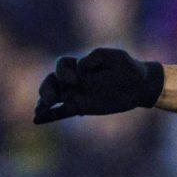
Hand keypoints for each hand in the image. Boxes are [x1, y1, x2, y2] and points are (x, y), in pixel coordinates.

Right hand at [34, 48, 163, 123]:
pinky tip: (37, 120)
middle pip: (51, 81)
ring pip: (53, 97)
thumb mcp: (116, 57)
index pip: (62, 65)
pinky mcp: (81, 107)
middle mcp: (75, 79)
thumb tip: (80, 69)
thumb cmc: (128, 68)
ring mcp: (76, 93)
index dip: (63, 71)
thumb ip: (97, 57)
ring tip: (39, 110)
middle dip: (47, 89)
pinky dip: (49, 116)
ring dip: (44, 102)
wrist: (140, 86)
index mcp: (81, 64)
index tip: (75, 79)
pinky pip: (62, 112)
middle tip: (51, 98)